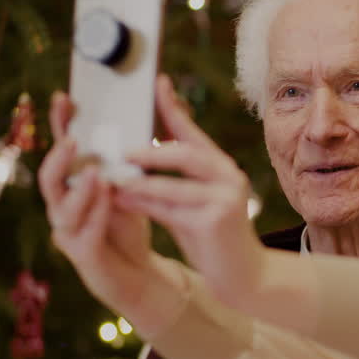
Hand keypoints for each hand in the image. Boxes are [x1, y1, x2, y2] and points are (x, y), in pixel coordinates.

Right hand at [39, 91, 154, 315]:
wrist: (141, 270)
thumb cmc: (132, 222)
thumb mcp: (135, 184)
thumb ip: (133, 154)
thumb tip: (156, 107)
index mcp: (73, 185)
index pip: (61, 151)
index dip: (59, 126)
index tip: (64, 98)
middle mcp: (63, 206)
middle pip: (48, 178)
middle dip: (58, 158)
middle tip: (75, 141)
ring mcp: (69, 232)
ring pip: (62, 209)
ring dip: (78, 190)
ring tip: (95, 174)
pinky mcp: (83, 257)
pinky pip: (84, 236)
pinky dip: (96, 217)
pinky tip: (108, 203)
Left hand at [119, 75, 266, 306]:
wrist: (244, 277)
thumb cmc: (213, 238)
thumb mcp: (192, 203)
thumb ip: (170, 182)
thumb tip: (131, 163)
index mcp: (222, 167)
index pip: (194, 132)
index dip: (174, 107)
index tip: (157, 82)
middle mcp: (228, 177)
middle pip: (186, 153)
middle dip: (150, 151)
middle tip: (120, 150)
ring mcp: (224, 199)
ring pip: (174, 184)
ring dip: (140, 181)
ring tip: (113, 178)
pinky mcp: (214, 222)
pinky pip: (171, 210)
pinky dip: (143, 205)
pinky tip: (122, 202)